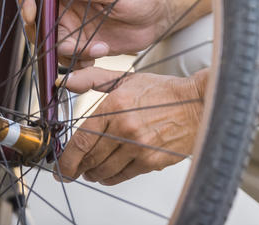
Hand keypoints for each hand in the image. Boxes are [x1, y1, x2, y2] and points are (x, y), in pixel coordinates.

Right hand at [17, 0, 173, 69]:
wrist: (159, 17)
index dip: (27, 0)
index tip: (32, 16)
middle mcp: (66, 7)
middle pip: (37, 23)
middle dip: (49, 39)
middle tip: (74, 46)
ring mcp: (73, 28)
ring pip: (53, 46)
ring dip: (71, 53)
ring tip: (101, 48)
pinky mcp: (82, 46)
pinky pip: (68, 60)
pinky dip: (79, 63)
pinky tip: (101, 54)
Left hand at [57, 67, 205, 184]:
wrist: (197, 104)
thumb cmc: (164, 92)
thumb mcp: (126, 79)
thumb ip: (93, 79)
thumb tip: (64, 80)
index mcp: (115, 106)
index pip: (82, 140)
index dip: (66, 159)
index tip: (61, 167)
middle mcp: (125, 128)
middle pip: (90, 159)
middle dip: (78, 168)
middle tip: (74, 169)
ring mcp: (139, 146)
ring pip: (103, 171)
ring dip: (93, 174)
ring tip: (91, 170)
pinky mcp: (151, 161)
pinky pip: (121, 176)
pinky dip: (110, 178)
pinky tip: (108, 173)